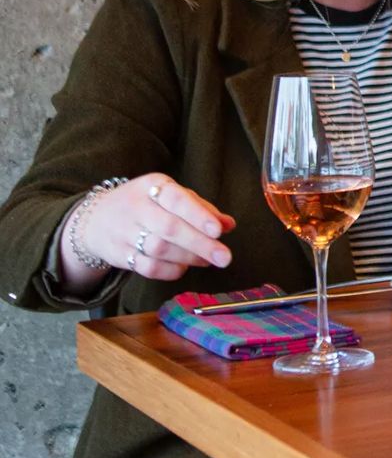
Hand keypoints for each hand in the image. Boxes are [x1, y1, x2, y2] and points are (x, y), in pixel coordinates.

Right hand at [70, 175, 235, 282]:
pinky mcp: (118, 255)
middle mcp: (136, 207)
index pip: (177, 199)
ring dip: (189, 258)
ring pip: (160, 250)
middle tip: (225, 257)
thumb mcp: (170, 195)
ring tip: (209, 260)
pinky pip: (147, 267)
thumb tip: (229, 225)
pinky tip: (184, 267)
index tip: (219, 231)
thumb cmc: (146, 204)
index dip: (199, 215)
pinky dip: (170, 271)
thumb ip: (201, 208)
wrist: (95, 219)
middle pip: (170, 229)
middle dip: (201, 244)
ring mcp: (124, 232)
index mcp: (153, 186)